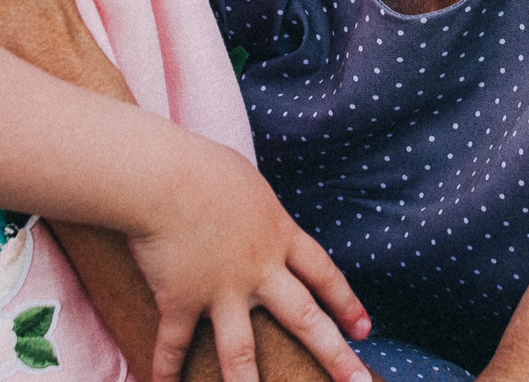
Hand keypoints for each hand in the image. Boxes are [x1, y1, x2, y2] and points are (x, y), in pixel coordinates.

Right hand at [127, 141, 372, 381]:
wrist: (163, 177)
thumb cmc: (202, 166)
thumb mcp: (247, 183)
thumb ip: (256, 208)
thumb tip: (251, 211)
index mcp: (278, 235)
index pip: (324, 274)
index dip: (346, 302)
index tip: (365, 330)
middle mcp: (259, 270)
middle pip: (305, 319)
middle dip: (335, 354)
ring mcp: (221, 291)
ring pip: (243, 352)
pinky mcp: (182, 301)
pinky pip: (175, 345)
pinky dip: (167, 371)